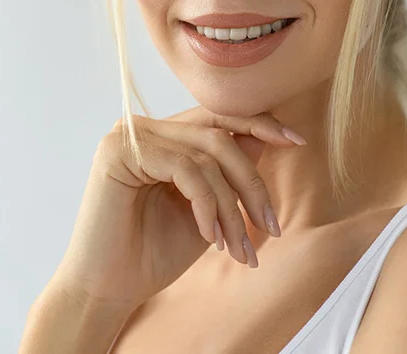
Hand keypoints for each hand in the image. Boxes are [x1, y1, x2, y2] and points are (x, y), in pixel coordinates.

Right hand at [48, 106, 304, 312]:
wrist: (110, 290)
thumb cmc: (155, 252)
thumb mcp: (208, 208)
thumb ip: (230, 171)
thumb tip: (269, 134)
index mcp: (164, 135)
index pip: (219, 116)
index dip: (260, 124)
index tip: (297, 141)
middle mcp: (145, 128)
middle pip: (219, 133)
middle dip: (252, 180)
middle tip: (271, 226)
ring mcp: (129, 136)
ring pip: (207, 155)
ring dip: (232, 206)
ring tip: (239, 249)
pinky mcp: (120, 153)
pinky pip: (185, 169)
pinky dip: (207, 205)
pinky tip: (212, 238)